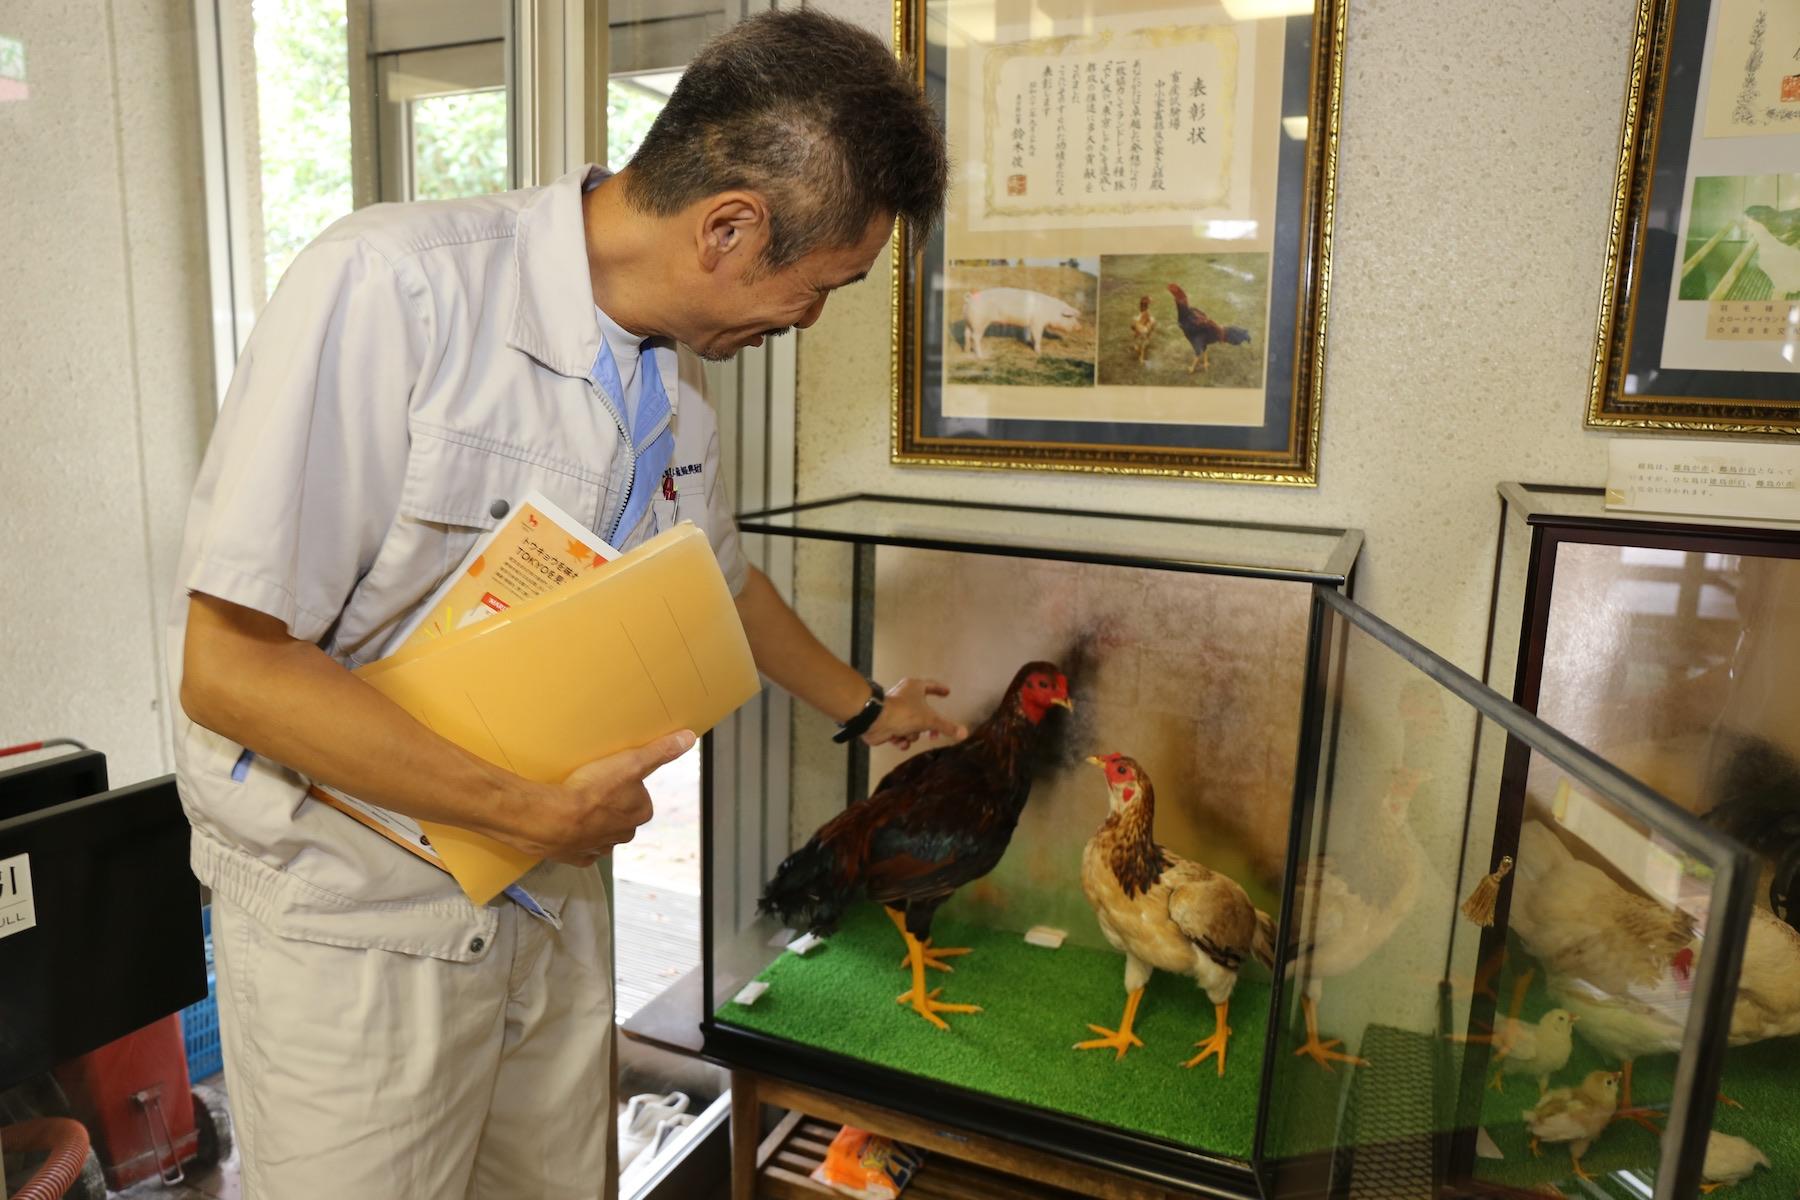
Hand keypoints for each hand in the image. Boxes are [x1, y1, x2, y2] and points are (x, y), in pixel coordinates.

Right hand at [509, 730, 694, 866]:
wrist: (553, 819)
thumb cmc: (593, 790)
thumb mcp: (631, 762)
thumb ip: (660, 751)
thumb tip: (687, 739)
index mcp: (640, 813)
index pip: (639, 796)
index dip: (625, 782)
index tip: (610, 774)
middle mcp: (623, 834)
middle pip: (620, 814)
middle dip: (609, 803)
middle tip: (591, 786)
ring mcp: (599, 847)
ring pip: (601, 831)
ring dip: (591, 820)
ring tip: (574, 801)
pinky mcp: (576, 856)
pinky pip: (579, 845)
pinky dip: (574, 836)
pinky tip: (565, 822)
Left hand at [863, 678, 967, 750]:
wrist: (876, 721)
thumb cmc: (905, 713)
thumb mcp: (929, 720)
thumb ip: (947, 727)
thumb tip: (964, 733)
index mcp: (915, 687)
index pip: (932, 686)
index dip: (940, 689)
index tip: (947, 692)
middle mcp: (904, 696)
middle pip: (922, 711)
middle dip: (927, 726)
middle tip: (933, 735)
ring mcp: (894, 710)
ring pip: (911, 725)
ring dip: (912, 734)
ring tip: (909, 736)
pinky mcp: (886, 723)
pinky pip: (899, 733)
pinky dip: (901, 739)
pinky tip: (899, 741)